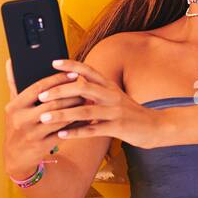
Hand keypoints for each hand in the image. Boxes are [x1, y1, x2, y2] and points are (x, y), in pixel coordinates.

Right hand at [2, 57, 87, 178]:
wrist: (15, 157)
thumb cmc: (17, 125)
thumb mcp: (13, 107)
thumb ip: (14, 83)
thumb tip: (11, 60)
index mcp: (14, 106)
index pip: (38, 88)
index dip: (57, 79)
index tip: (73, 73)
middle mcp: (21, 120)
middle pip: (51, 102)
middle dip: (71, 94)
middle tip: (85, 87)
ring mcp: (31, 134)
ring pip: (59, 118)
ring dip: (75, 108)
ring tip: (87, 100)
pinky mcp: (41, 146)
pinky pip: (63, 133)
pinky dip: (75, 125)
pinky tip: (85, 119)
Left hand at [33, 59, 165, 148]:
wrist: (156, 126)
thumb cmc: (130, 113)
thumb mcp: (114, 98)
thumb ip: (96, 92)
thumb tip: (74, 86)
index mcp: (109, 86)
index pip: (88, 70)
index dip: (71, 65)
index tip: (53, 62)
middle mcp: (111, 95)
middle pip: (82, 88)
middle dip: (60, 91)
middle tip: (41, 95)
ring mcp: (115, 112)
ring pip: (85, 110)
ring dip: (62, 114)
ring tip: (44, 117)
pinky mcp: (118, 128)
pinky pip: (93, 130)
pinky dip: (76, 132)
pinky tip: (61, 135)